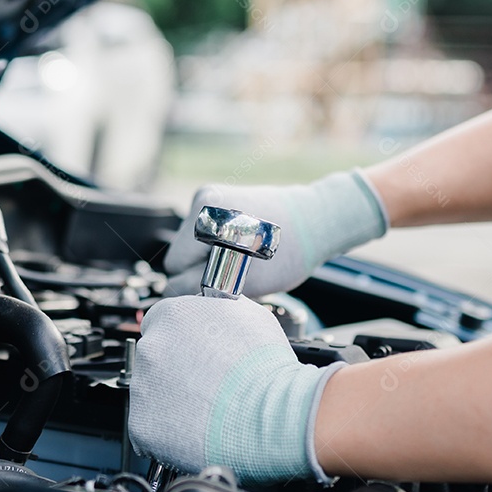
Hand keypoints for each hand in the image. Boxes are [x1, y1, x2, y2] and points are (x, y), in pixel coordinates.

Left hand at [128, 295, 344, 484]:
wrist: (270, 414)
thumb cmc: (266, 367)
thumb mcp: (248, 315)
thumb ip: (218, 309)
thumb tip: (214, 310)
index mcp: (170, 315)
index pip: (161, 323)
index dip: (181, 340)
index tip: (193, 354)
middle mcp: (150, 347)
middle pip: (155, 358)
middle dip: (176, 371)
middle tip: (205, 384)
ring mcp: (142, 387)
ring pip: (151, 394)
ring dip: (172, 401)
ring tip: (206, 409)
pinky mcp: (142, 424)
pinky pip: (150, 427)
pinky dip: (168, 431)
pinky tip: (196, 429)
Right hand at [163, 170, 388, 296]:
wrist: (316, 220)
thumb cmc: (289, 252)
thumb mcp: (244, 284)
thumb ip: (203, 291)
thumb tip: (176, 297)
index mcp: (206, 219)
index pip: (175, 266)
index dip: (192, 284)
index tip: (214, 288)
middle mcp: (204, 200)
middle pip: (179, 253)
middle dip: (198, 268)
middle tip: (231, 273)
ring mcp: (210, 195)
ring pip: (189, 243)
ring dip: (206, 256)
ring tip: (239, 257)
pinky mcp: (218, 196)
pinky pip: (202, 231)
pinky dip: (215, 242)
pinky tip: (240, 244)